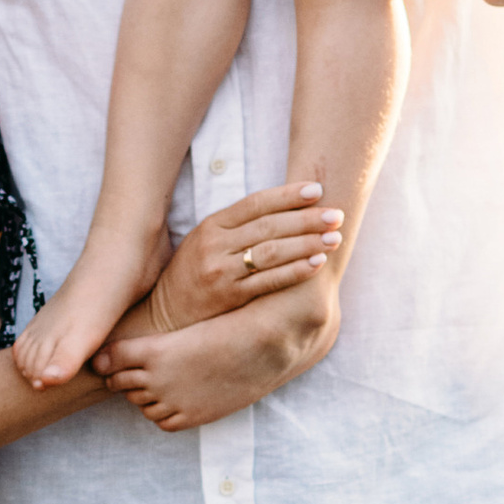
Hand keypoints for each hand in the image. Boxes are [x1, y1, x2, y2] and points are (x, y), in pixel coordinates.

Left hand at [96, 269, 341, 430]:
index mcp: (152, 349)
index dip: (105, 359)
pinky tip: (167, 399)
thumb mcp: (187, 321)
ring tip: (148, 384)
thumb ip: (159, 334)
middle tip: (120, 372)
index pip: (110, 358)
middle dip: (119, 377)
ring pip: (138, 403)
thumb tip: (139, 338)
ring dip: (139, 394)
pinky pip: (161, 420)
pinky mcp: (190, 416)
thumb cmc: (228, 324)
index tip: (102, 359)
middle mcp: (156, 378)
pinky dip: (159, 411)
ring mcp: (173, 400)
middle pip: (119, 382)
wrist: (260, 348)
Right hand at [143, 181, 341, 331]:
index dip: (288, 195)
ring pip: (271, 252)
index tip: (317, 189)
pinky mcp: (228, 296)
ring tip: (334, 238)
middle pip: (268, 226)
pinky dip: (294, 271)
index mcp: (211, 225)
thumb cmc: (194, 273)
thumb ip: (238, 225)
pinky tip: (316, 264)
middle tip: (337, 215)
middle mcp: (215, 245)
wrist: (166, 313)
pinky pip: (268, 281)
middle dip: (307, 219)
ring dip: (307, 244)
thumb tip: (286, 209)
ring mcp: (220, 271)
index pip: (256, 203)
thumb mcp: (206, 240)